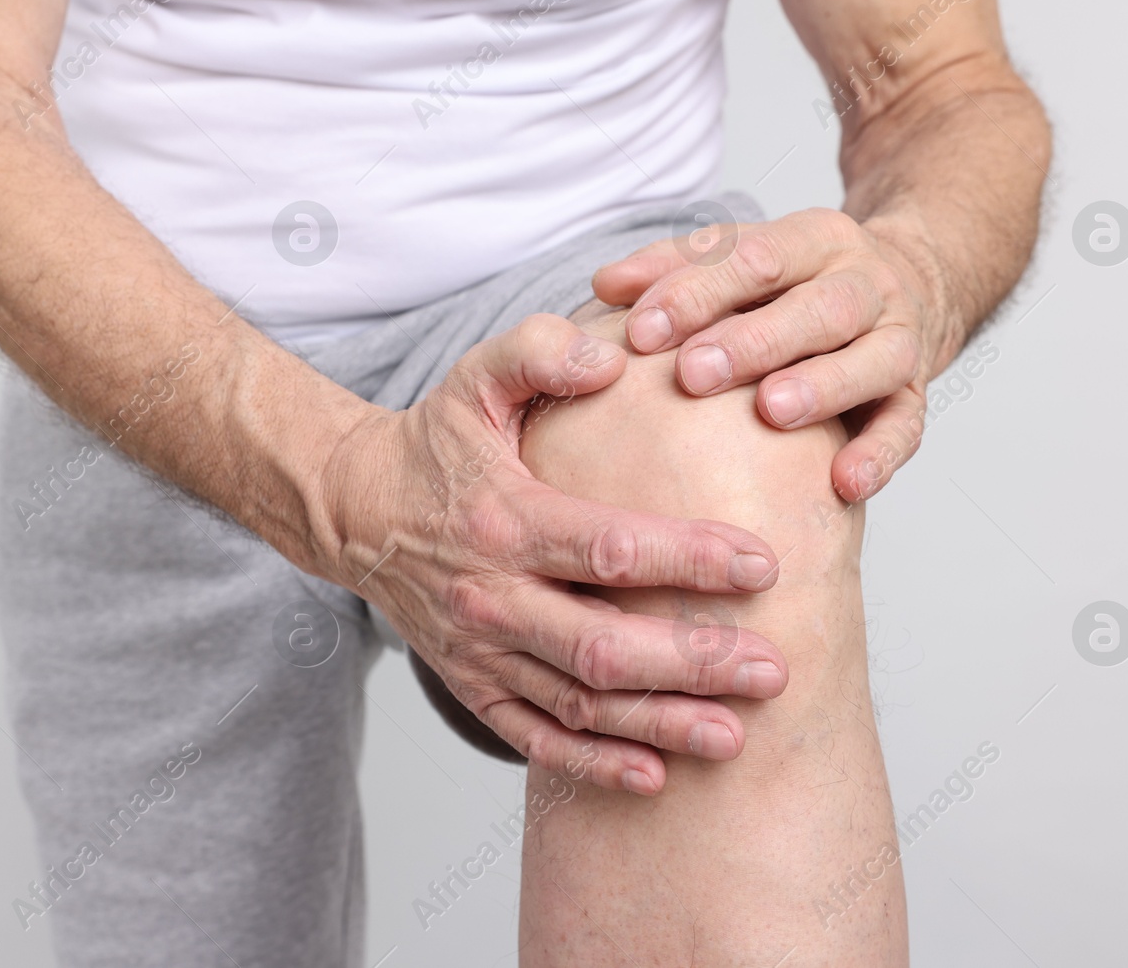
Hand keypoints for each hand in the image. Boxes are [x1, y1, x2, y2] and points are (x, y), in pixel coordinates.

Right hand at [315, 314, 790, 794]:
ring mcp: (480, 651)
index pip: (610, 548)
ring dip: (658, 723)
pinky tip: (653, 775)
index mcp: (504, 519)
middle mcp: (491, 596)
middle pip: (602, 645)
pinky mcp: (472, 685)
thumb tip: (610, 357)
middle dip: (693, 662)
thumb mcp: (478, 378)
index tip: (765, 565)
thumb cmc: (436, 442)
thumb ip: (539, 352)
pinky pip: (534, 737)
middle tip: (772, 670)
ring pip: (578, 703)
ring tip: (736, 736)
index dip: (691, 558)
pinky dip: (591, 763)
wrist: (356, 509)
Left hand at [592, 208, 951, 501]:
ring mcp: (899, 339)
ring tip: (771, 411)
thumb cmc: (794, 286)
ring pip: (872, 359)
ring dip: (822, 386)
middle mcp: (866, 283)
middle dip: (754, 339)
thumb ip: (676, 270)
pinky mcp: (915, 395)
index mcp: (816, 239)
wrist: (907, 287)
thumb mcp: (743, 261)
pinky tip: (843, 483)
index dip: (697, 292)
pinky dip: (880, 455)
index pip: (757, 256)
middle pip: (818, 306)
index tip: (641, 331)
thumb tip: (605, 284)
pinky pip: (906, 427)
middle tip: (693, 373)